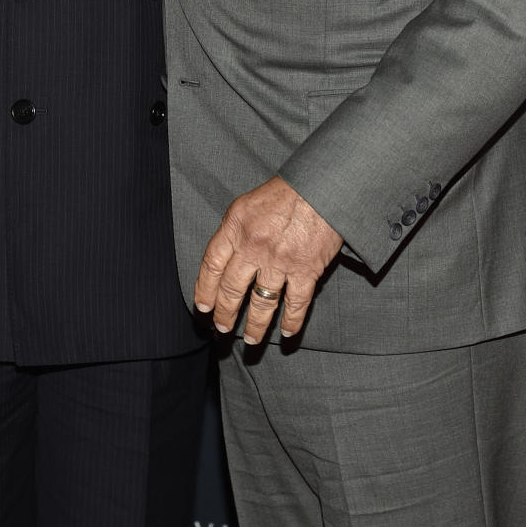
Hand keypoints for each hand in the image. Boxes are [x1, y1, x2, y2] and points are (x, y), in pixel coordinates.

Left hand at [194, 176, 343, 343]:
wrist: (323, 186)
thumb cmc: (286, 192)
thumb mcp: (248, 203)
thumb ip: (234, 230)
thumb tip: (224, 258)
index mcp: (236, 226)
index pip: (211, 265)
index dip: (204, 289)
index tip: (203, 307)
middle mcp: (254, 246)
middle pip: (232, 289)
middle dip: (225, 313)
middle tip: (222, 328)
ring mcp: (280, 260)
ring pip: (261, 303)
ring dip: (255, 326)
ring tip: (251, 340)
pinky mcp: (306, 269)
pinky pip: (295, 303)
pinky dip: (291, 321)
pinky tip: (286, 333)